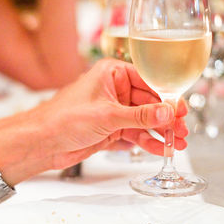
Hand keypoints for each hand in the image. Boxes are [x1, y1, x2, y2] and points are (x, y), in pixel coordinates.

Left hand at [21, 58, 187, 170]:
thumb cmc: (64, 118)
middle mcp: (113, 91)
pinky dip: (145, 142)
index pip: (147, 82)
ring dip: (158, 132)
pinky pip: (132, 134)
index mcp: (111, 74)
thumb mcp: (108, 115)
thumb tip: (167, 112)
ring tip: (176, 143)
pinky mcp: (109, 129)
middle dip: (165, 118)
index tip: (181, 109)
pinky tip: (159, 148)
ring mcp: (111, 111)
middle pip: (148, 103)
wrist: (42, 142)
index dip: (166, 97)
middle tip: (182, 130)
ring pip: (142, 121)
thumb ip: (140, 116)